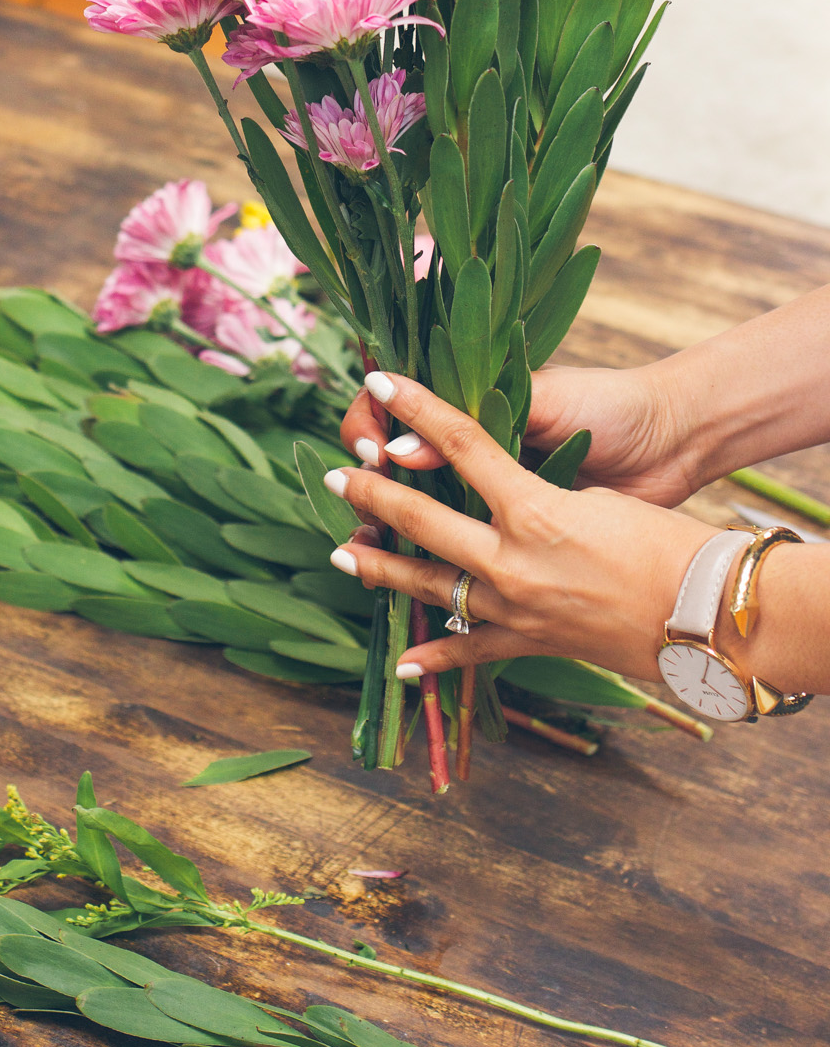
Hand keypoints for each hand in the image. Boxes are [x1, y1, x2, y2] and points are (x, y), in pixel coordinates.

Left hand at [328, 373, 715, 683]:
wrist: (710, 615)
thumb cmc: (666, 540)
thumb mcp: (598, 496)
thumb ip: (537, 489)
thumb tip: (500, 488)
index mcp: (533, 508)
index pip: (460, 444)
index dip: (416, 408)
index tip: (378, 383)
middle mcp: (513, 560)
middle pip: (423, 518)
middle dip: (374, 495)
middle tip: (337, 477)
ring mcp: (516, 608)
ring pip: (430, 585)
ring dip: (382, 568)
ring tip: (342, 553)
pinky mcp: (532, 643)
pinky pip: (472, 651)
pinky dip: (435, 658)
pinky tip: (402, 663)